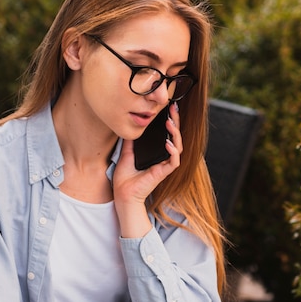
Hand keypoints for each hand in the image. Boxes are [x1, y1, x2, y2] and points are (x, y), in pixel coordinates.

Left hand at [113, 103, 182, 237]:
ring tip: (170, 123)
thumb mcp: (126, 153)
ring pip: (178, 147)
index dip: (170, 121)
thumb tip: (131, 126)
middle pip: (175, 137)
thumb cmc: (125, 177)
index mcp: (156, 152)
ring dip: (175, 134)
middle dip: (176, 121)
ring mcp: (164, 165)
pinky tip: (168, 143)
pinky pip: (174, 161)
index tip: (168, 108)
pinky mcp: (163, 173)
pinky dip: (172, 151)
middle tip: (173, 108)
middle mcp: (163, 157)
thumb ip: (131, 141)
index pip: (167, 134)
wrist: (122, 193)